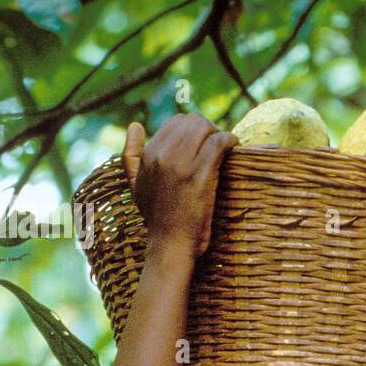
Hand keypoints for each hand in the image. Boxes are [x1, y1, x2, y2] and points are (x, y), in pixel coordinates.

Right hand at [122, 113, 237, 262]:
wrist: (170, 243)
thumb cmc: (156, 217)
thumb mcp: (135, 184)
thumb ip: (131, 154)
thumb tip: (135, 125)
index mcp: (149, 155)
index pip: (177, 122)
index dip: (195, 128)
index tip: (205, 140)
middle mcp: (163, 155)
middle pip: (193, 122)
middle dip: (209, 129)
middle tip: (218, 142)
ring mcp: (181, 164)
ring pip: (206, 129)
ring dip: (220, 134)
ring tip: (227, 145)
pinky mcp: (200, 174)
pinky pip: (219, 143)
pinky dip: (230, 140)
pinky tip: (234, 146)